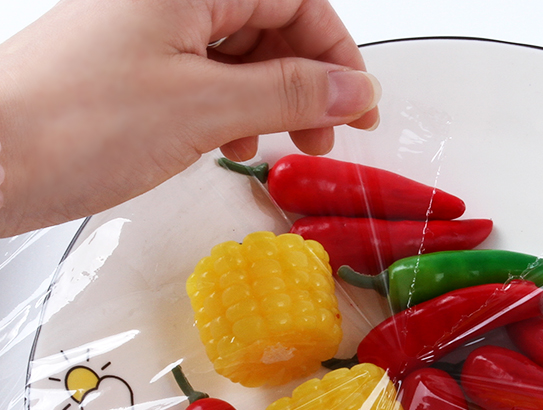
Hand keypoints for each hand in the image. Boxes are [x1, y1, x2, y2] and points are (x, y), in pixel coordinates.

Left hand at [0, 0, 380, 234]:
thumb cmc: (73, 124)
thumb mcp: (205, 107)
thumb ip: (290, 93)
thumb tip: (352, 89)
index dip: (337, 54)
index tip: (360, 105)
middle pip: (269, 23)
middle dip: (306, 81)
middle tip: (324, 134)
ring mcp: (149, 30)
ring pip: (238, 54)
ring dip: (269, 101)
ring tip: (272, 143)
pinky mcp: (135, 66)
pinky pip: (204, 76)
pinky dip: (229, 109)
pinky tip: (228, 141)